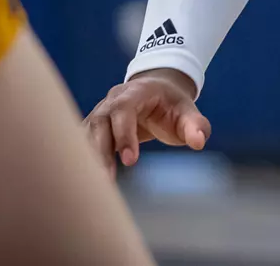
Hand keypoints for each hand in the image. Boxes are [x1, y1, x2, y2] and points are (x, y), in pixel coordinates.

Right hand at [83, 67, 210, 177]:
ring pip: (85, 134)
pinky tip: (86, 181)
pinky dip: (82, 160)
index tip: (130, 161)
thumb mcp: (188, 112)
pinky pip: (81, 143)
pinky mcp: (92, 128)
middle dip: (101, 152)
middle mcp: (112, 101)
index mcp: (136, 92)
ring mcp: (99, 113)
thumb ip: (196, 126)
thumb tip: (199, 142)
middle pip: (99, 123)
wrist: (156, 94)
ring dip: (88, 159)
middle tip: (106, 180)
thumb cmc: (172, 107)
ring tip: (95, 186)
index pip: (123, 110)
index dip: (124, 134)